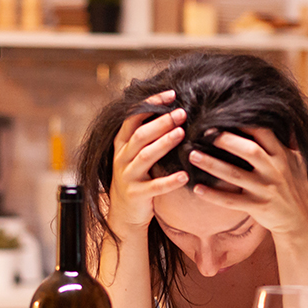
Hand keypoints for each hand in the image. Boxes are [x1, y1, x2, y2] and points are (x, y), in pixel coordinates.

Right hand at [107, 90, 188, 233]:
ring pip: (145, 156)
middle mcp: (122, 157)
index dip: (150, 104)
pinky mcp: (135, 194)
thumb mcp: (135, 154)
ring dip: (164, 143)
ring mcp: (127, 176)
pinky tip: (184, 175)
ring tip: (181, 133)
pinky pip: (154, 187)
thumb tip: (172, 109)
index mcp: (122, 144)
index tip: (170, 94)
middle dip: (161, 122)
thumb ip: (147, 135)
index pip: (133, 117)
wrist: (124, 213)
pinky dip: (169, 181)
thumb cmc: (136, 177)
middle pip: (140, 135)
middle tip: (181, 113)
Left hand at [188, 128, 307, 236]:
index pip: (263, 132)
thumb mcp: (298, 160)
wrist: (301, 220)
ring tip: (192, 155)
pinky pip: (231, 200)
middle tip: (204, 133)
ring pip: (235, 175)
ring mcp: (265, 189)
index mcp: (282, 155)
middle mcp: (274, 170)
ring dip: (212, 164)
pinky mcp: (257, 207)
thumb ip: (289, 140)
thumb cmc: (296, 186)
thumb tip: (285, 117)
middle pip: (249, 150)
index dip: (243, 122)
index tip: (222, 115)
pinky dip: (213, 195)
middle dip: (226, 140)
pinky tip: (197, 188)